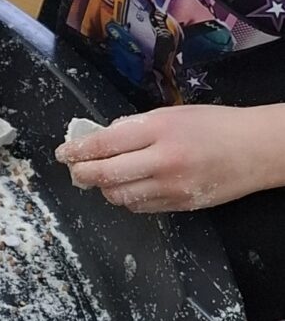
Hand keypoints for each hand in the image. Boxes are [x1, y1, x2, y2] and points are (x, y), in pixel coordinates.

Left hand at [58, 103, 284, 212]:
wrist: (256, 149)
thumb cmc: (215, 125)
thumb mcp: (171, 114)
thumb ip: (135, 127)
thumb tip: (101, 139)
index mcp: (158, 130)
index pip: (104, 144)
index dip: (77, 151)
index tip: (63, 153)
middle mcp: (162, 160)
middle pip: (105, 175)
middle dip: (82, 174)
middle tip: (75, 170)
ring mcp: (171, 187)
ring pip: (119, 196)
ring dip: (104, 188)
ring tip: (103, 178)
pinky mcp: (180, 205)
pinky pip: (140, 207)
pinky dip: (127, 198)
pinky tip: (129, 187)